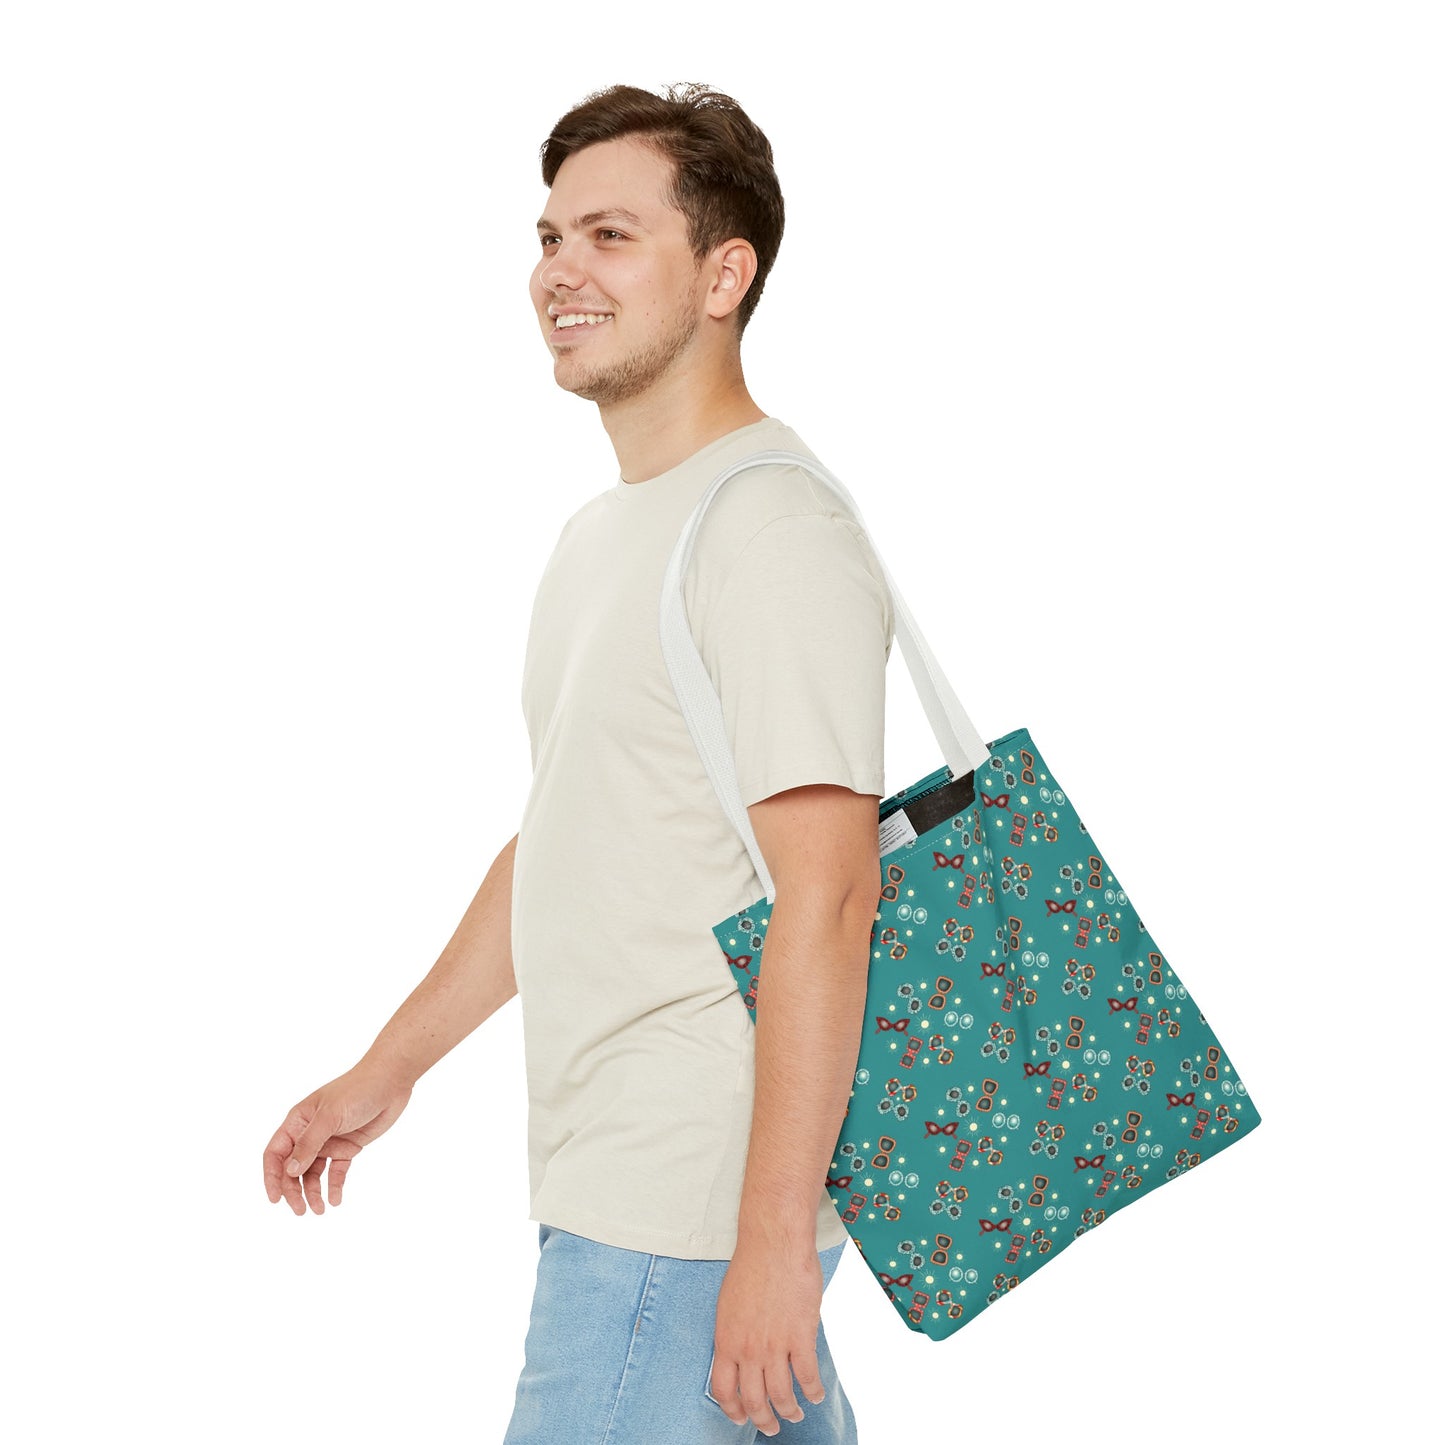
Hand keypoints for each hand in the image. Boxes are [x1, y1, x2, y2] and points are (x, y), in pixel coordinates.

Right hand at [262, 1062, 412, 1214]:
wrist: (391, 1081)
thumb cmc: (357, 1090)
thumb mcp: (330, 1116)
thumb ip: (309, 1144)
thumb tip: (289, 1171)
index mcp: (298, 1121)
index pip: (276, 1153)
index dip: (272, 1176)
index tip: (275, 1199)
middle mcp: (310, 1133)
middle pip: (293, 1168)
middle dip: (294, 1190)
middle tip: (301, 1210)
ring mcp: (329, 1141)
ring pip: (314, 1173)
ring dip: (313, 1192)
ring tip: (320, 1210)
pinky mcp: (348, 1147)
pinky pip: (336, 1171)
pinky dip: (334, 1186)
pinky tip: (335, 1200)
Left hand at [709, 1240, 826, 1437]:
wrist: (774, 1244)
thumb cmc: (751, 1266)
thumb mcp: (729, 1305)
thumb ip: (734, 1334)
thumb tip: (741, 1356)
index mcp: (726, 1340)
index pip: (723, 1391)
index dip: (733, 1410)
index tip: (742, 1417)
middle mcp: (748, 1350)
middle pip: (754, 1400)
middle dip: (764, 1420)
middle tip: (771, 1426)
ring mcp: (775, 1346)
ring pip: (782, 1396)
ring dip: (789, 1411)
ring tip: (795, 1414)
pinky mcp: (800, 1337)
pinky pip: (808, 1377)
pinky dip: (813, 1391)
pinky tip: (815, 1394)